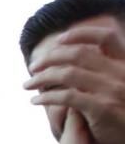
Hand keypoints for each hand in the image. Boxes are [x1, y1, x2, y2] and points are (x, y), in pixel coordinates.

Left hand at [26, 24, 124, 143]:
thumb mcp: (123, 89)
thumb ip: (107, 74)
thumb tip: (76, 63)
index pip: (107, 37)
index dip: (82, 34)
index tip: (59, 40)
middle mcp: (122, 73)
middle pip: (79, 54)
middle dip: (50, 57)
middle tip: (33, 66)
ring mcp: (113, 90)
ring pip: (68, 74)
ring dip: (42, 77)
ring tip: (28, 84)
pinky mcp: (102, 109)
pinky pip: (67, 97)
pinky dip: (46, 97)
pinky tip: (35, 101)